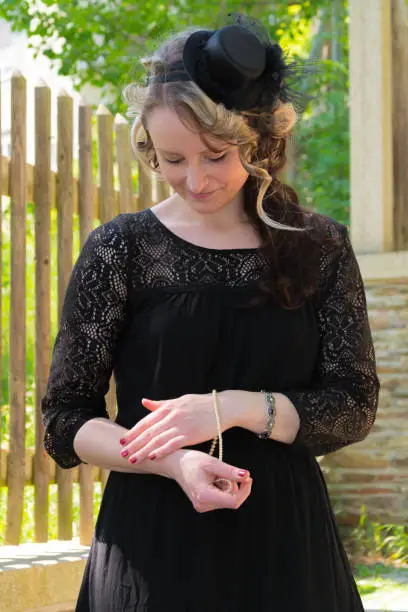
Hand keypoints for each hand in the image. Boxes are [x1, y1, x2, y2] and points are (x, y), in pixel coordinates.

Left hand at [119, 393, 233, 463]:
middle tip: (122, 453)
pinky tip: (153, 457)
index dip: (133, 432)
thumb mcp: (179, 400)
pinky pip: (173, 444)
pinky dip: (162, 450)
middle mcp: (172, 416)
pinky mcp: (191, 434)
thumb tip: (144, 402)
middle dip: (134, 443)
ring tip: (133, 459)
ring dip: (144, 450)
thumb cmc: (201, 404)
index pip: (146, 421)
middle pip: (149, 432)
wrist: (222, 407)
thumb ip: (160, 404)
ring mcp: (181, 425)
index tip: (122, 441)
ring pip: (158, 439)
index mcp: (168, 407)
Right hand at [168, 449, 252, 512]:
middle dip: (234, 485)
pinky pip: (221, 498)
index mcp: (204, 496)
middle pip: (231, 500)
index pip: (233, 501)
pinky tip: (211, 479)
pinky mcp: (203, 504)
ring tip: (214, 474)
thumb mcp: (212, 462)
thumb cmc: (192, 461)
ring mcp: (202, 506)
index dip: (245, 490)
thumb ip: (230, 471)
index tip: (248, 477)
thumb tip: (247, 476)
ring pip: (227, 498)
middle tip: (225, 470)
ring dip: (227, 485)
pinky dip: (222, 487)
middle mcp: (203, 505)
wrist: (175, 464)